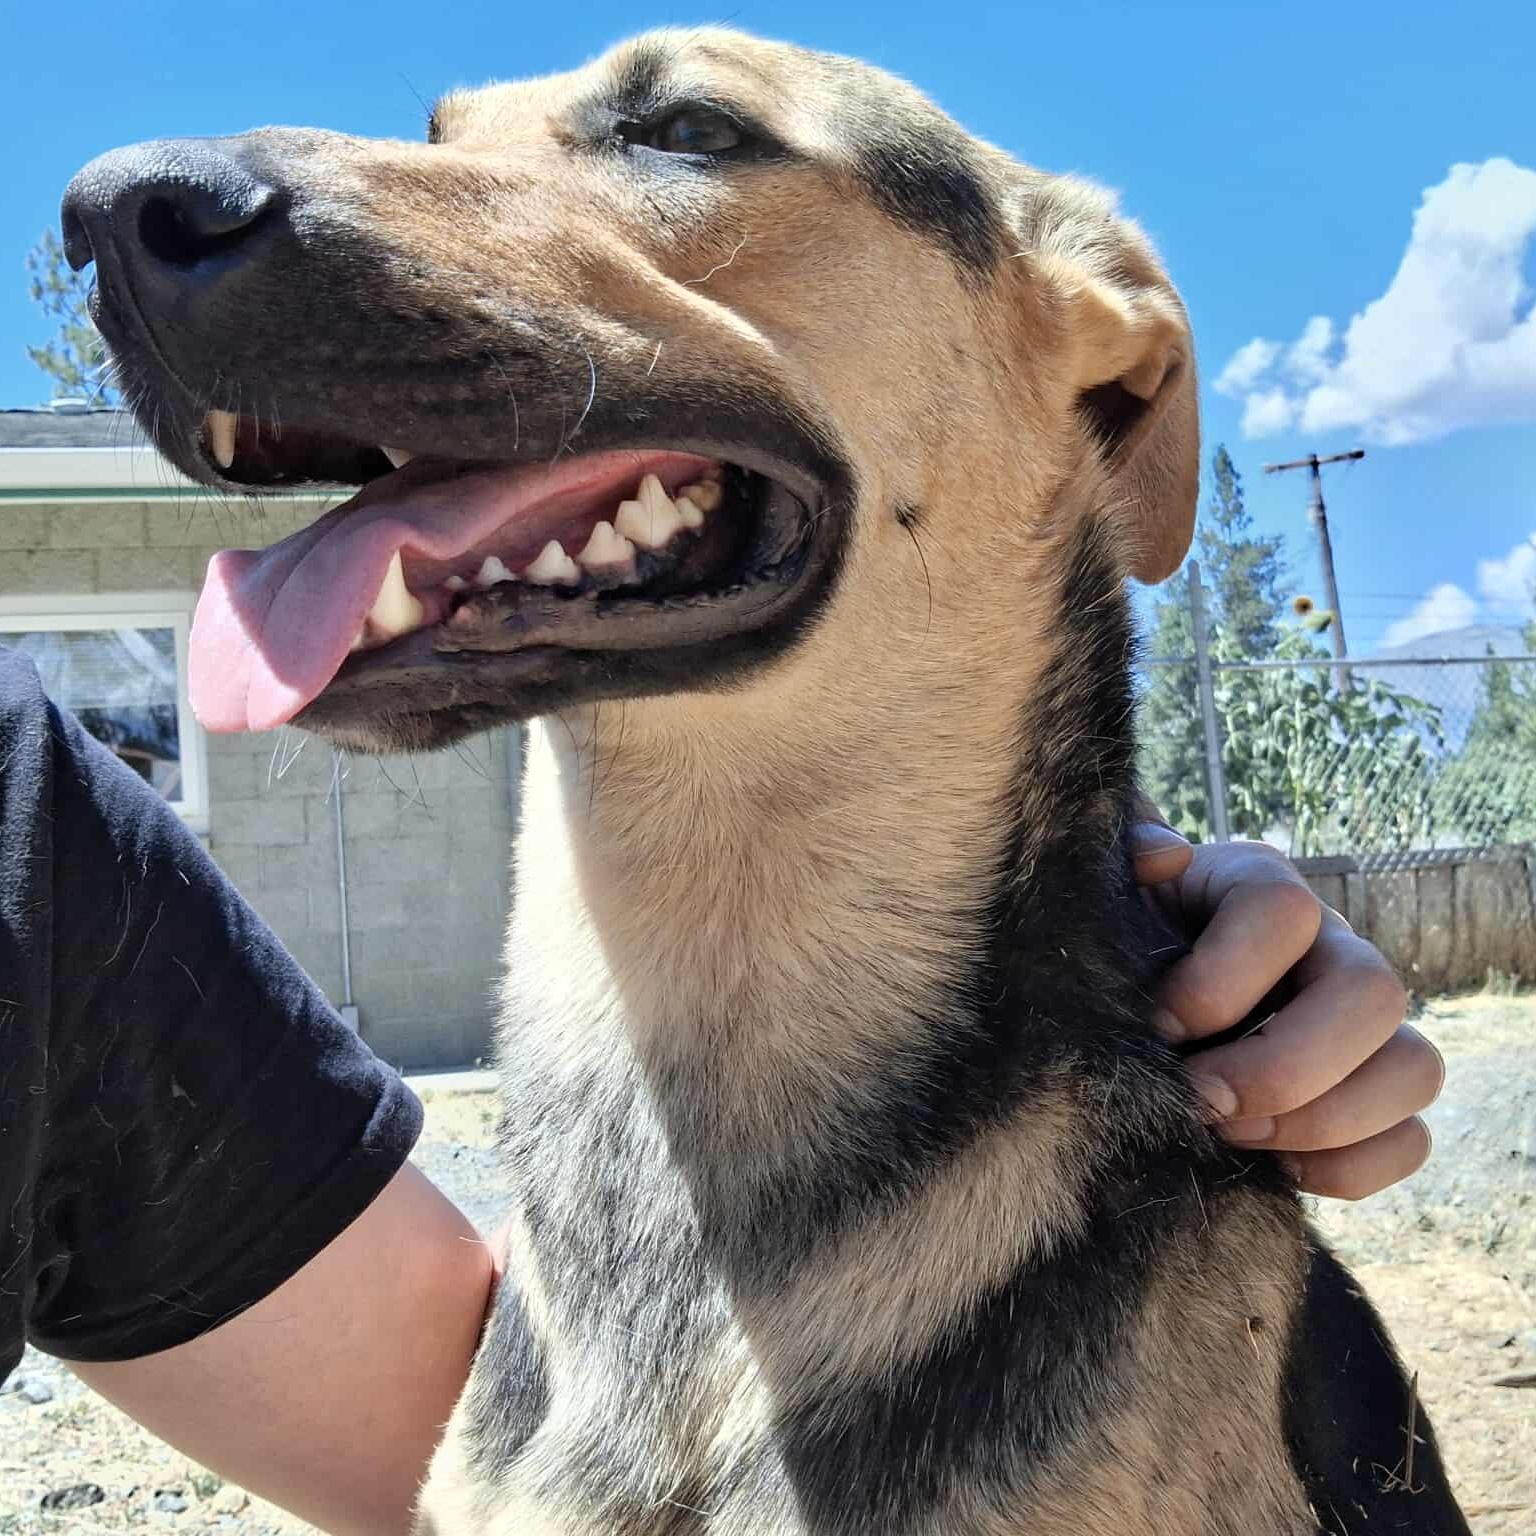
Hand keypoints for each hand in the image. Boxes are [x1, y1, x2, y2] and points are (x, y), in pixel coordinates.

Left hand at [1131, 815, 1441, 1199]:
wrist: (1134, 1009)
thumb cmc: (1119, 947)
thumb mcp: (1110, 900)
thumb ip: (1125, 865)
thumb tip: (1166, 855)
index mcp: (1259, 886)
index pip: (1282, 910)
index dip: (1219, 978)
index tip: (1159, 1025)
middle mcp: (1331, 947)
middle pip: (1372, 993)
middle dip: (1282, 1066)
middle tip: (1202, 1101)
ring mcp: (1367, 1026)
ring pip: (1414, 1067)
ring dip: (1320, 1122)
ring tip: (1232, 1134)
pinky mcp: (1375, 1098)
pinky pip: (1411, 1140)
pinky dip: (1347, 1168)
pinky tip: (1271, 1164)